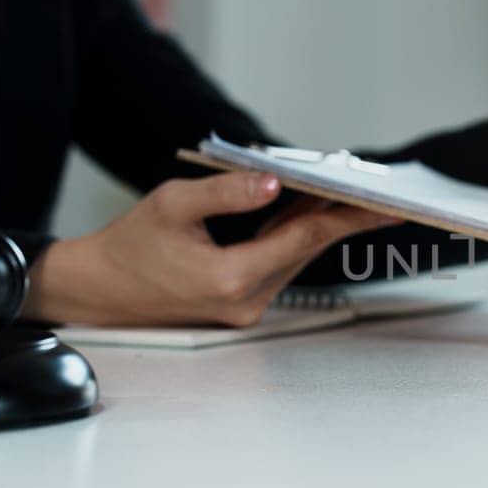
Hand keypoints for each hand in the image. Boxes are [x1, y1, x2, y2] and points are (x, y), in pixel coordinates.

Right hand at [24, 172, 396, 325]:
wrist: (99, 291)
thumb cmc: (130, 245)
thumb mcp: (172, 205)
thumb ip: (225, 192)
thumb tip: (273, 180)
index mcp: (231, 277)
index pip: (306, 237)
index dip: (350, 216)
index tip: (388, 206)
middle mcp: (246, 299)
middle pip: (308, 247)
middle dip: (343, 216)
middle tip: (378, 190)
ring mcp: (246, 307)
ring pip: (296, 255)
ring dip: (318, 223)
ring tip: (345, 190)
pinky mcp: (242, 304)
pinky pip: (279, 263)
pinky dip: (293, 236)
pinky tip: (307, 208)